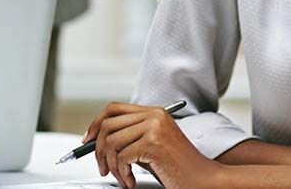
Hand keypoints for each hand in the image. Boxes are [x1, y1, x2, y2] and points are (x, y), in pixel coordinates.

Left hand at [83, 103, 218, 188]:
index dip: (95, 124)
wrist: (203, 180)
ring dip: (111, 166)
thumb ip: (131, 137)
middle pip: (107, 124)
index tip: (87, 141)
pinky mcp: (153, 143)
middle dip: (97, 149)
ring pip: (111, 142)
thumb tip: (98, 140)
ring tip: (122, 178)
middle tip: (103, 168)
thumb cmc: (179, 168)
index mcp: (154, 112)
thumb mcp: (151, 146)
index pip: (113, 109)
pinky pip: (121, 157)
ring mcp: (154, 128)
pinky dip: (121, 174)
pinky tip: (131, 182)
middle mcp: (154, 115)